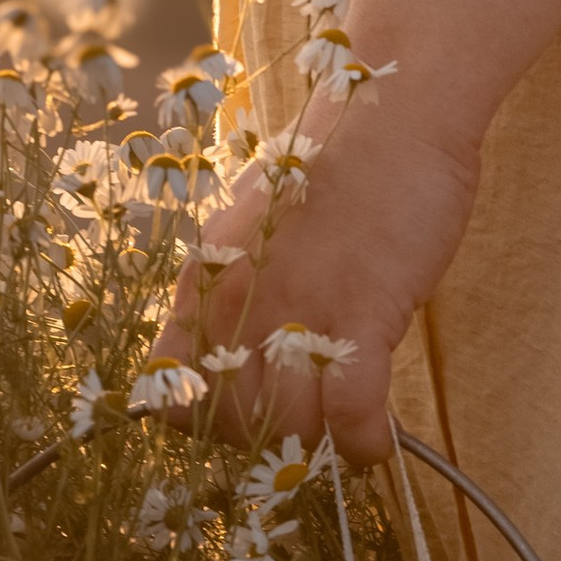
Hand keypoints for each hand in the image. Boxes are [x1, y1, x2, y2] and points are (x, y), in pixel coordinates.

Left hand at [169, 97, 482, 465]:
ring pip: (290, 427)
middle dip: (267, 440)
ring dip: (320, 443)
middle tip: (306, 424)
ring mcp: (295, 312)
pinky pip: (349, 414)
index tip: (247, 415)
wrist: (390, 116)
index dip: (206, 420)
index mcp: (203, 285)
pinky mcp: (359, 315)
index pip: (170, 393)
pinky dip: (362, 443)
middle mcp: (235, 306)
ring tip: (344, 428)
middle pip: (230, 423)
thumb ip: (237, 292)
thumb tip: (242, 349)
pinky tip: (374, 443)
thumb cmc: (330, 169)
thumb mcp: (253, 233)